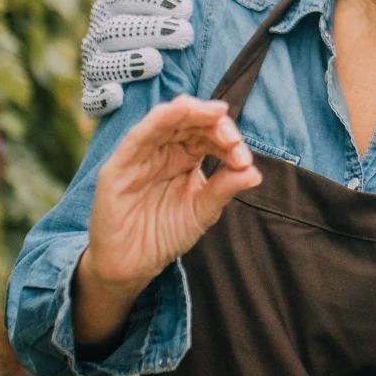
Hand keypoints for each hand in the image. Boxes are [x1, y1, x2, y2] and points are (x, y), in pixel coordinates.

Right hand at [80, 0, 192, 116]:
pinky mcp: (95, 99)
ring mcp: (93, 68)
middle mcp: (97, 36)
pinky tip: (119, 95)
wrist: (161, 77)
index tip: (186, 7)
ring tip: (155, 61)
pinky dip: (101, 97)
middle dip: (150, 30)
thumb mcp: (167, 1)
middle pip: (115, 29)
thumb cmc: (164, 30)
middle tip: (186, 34)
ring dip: (126, 62)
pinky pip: (90, 100)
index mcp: (113, 8)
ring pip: (100, 64)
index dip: (154, 0)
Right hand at [81, 95, 262, 292]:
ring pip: (165, 120)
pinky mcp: (119, 166)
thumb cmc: (165, 234)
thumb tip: (256, 173)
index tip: (244, 159)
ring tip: (215, 112)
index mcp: (184, 157)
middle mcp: (163, 149)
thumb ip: (224, 189)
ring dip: (191, 112)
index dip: (228, 140)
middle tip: (233, 139)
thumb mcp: (202, 211)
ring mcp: (140, 155)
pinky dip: (160, 120)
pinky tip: (180, 111)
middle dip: (214, 123)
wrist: (133, 265)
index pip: (208, 135)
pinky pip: (139, 136)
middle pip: (189, 121)